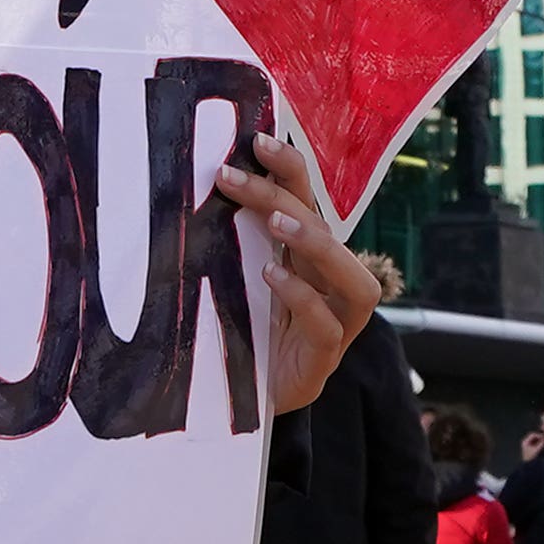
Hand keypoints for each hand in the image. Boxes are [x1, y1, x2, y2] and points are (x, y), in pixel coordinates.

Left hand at [211, 128, 380, 417]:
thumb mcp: (234, 282)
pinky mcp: (324, 359)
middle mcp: (330, 285)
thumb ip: (230, 245)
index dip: (290, 169)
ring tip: (278, 221)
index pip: (308, 202)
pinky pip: (327, 325)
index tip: (256, 140)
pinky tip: (273, 277)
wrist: (247, 403)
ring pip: (353, 279)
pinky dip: (303, 298)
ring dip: (317, 243)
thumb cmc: (242, 334)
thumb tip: (191, 192)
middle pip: (327, 229)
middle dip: (288, 196)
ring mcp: (335, 323)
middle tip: (238, 175)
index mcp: (307, 259)